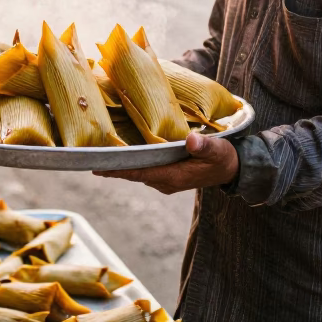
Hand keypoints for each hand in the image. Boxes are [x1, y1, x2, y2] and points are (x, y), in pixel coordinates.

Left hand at [96, 131, 237, 194]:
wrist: (232, 168)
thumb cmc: (224, 158)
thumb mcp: (218, 150)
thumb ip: (205, 146)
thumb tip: (191, 140)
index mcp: (173, 177)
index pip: (139, 173)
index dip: (118, 170)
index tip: (97, 168)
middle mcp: (165, 181)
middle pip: (133, 173)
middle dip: (113, 166)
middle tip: (89, 157)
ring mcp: (165, 179)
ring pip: (138, 171)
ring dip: (122, 163)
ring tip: (101, 152)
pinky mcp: (168, 174)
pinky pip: (145, 168)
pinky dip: (133, 161)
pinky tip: (122, 151)